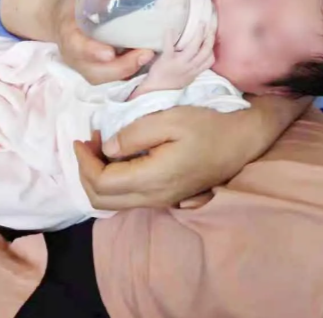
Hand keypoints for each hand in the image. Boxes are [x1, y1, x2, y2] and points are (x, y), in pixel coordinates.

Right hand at [48, 0, 154, 84]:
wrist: (59, 16)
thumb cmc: (76, 0)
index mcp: (67, 32)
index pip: (76, 46)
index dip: (92, 51)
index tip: (110, 53)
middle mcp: (73, 55)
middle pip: (94, 71)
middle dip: (120, 67)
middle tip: (145, 53)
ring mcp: (83, 66)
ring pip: (103, 78)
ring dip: (126, 72)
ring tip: (148, 56)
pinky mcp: (94, 70)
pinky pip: (109, 78)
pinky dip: (126, 73)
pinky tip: (144, 61)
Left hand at [75, 93, 311, 209]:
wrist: (240, 140)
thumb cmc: (207, 125)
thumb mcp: (170, 119)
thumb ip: (135, 134)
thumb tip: (108, 148)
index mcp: (153, 179)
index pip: (102, 183)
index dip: (85, 162)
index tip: (83, 137)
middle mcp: (153, 197)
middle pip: (101, 201)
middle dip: (85, 172)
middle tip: (87, 142)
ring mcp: (160, 200)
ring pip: (113, 203)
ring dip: (98, 176)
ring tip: (99, 146)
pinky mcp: (165, 196)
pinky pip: (127, 198)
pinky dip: (112, 180)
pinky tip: (118, 155)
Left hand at [131, 24, 214, 97]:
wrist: (155, 90)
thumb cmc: (169, 84)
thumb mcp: (186, 78)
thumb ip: (192, 68)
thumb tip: (196, 56)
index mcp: (194, 72)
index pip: (210, 60)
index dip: (212, 48)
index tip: (212, 39)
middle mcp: (190, 67)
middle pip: (206, 51)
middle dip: (210, 37)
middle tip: (210, 26)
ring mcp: (179, 64)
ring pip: (194, 47)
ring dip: (199, 34)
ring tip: (200, 24)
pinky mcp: (167, 60)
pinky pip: (170, 46)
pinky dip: (170, 36)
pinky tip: (170, 29)